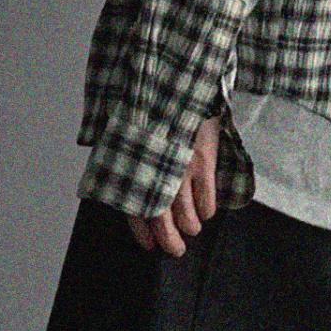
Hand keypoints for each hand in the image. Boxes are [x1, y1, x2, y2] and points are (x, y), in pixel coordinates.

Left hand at [126, 114, 223, 256]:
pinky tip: (204, 212)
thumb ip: (125, 157)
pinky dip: (206, 212)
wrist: (177, 79)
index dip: (141, 232)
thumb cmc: (150, 107)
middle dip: (169, 241)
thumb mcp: (129, 130)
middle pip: (161, 221)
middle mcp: (154, 172)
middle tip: (175, 250)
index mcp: (132, 165)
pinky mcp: (203, 162)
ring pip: (187, 217)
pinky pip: (207, 201)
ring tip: (191, 229)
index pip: (133, 210)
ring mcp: (180, 169)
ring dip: (189, 227)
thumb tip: (123, 185)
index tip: (148, 246)